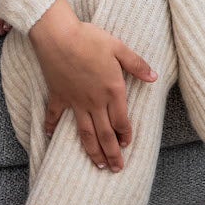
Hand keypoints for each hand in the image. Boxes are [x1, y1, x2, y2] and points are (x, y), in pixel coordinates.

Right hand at [29, 0, 156, 172]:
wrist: (58, 35)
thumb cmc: (89, 39)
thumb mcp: (119, 48)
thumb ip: (137, 65)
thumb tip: (154, 77)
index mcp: (112, 91)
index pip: (122, 121)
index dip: (126, 135)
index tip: (127, 145)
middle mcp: (94, 101)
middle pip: (105, 134)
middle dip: (112, 153)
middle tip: (116, 169)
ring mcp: (75, 101)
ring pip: (85, 132)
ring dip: (92, 150)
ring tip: (97, 164)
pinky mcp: (58, 95)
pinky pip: (55, 115)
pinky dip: (52, 126)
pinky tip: (51, 136)